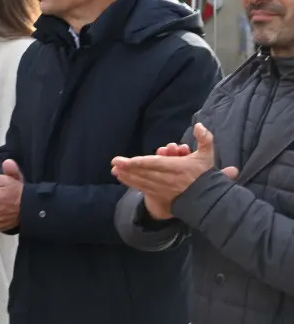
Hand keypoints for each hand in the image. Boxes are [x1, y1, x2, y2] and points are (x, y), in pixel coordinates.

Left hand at [111, 123, 237, 218]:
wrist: (208, 198)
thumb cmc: (204, 175)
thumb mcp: (207, 155)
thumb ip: (205, 139)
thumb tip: (199, 125)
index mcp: (177, 167)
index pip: (154, 164)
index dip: (137, 162)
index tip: (123, 160)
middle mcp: (168, 179)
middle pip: (144, 173)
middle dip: (128, 169)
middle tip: (114, 164)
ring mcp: (164, 189)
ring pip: (142, 182)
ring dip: (128, 177)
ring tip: (115, 172)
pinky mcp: (161, 196)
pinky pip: (144, 189)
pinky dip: (133, 184)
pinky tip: (123, 179)